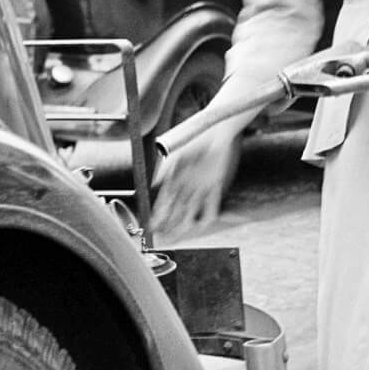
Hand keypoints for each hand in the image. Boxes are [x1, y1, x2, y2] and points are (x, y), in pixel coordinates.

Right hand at [148, 121, 240, 238]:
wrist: (216, 130)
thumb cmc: (195, 138)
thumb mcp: (177, 153)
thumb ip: (165, 169)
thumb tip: (153, 185)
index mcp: (174, 179)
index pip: (164, 202)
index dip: (158, 215)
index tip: (151, 227)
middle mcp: (187, 186)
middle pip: (176, 212)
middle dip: (168, 226)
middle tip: (163, 239)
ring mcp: (201, 188)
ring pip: (191, 213)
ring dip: (183, 226)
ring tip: (177, 237)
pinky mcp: (217, 187)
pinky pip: (211, 206)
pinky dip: (206, 216)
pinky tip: (199, 225)